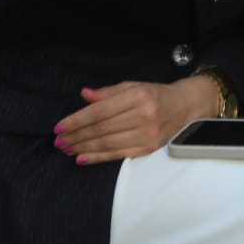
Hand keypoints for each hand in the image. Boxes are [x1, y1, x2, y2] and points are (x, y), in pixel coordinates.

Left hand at [53, 78, 218, 164]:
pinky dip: (97, 158)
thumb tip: (85, 95)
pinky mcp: (148, 149)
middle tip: (58, 141)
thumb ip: (108, 92)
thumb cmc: (155, 94)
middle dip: (76, 136)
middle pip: (102, 129)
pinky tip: (82, 158)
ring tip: (66, 149)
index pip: (101, 110)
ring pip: (107, 144)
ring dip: (83, 148)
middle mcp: (144, 116)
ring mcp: (147, 135)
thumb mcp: (133, 86)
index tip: (60, 126)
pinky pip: (117, 155)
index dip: (78, 120)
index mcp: (138, 96)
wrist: (185, 107)